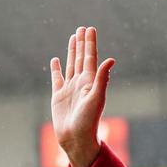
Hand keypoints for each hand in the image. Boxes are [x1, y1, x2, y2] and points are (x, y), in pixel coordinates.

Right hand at [50, 27, 114, 166]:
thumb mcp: (97, 98)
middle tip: (82, 28)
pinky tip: (56, 59)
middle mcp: (81, 83)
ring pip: (70, 65)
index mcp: (90, 81)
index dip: (90, 43)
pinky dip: (56, 68)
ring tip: (73, 37)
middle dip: (82, 43)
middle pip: (81, 58)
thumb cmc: (89, 121)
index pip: (91, 57)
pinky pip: (57, 78)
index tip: (90, 29)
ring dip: (71, 51)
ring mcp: (69, 88)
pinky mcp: (58, 96)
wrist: (76, 139)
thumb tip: (111, 59)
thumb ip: (102, 78)